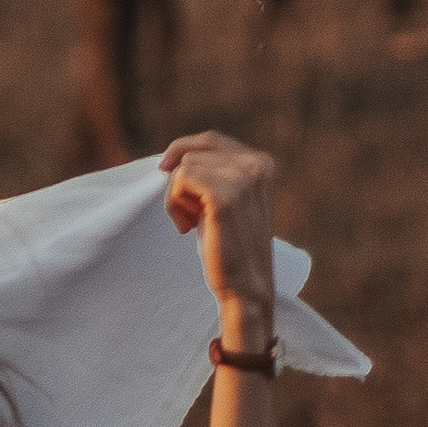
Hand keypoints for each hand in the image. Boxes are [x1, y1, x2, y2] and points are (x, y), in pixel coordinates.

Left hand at [159, 131, 276, 345]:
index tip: (165, 173)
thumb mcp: (226, 200)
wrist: (245, 286)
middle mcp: (257, 165)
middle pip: (194, 150)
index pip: (210, 140)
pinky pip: (181, 180)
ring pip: (184, 166)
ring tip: (190, 224)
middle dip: (179, 179)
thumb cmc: (229, 247)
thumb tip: (172, 156)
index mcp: (262, 163)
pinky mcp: (226, 196)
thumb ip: (214, 173)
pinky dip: (175, 204)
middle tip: (186, 214)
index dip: (182, 152)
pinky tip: (186, 227)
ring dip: (176, 197)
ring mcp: (244, 178)